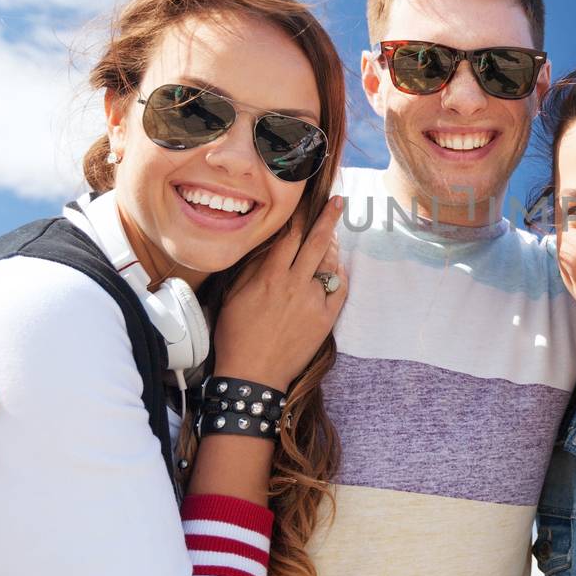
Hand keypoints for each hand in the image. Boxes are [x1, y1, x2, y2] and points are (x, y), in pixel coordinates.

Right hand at [213, 197, 348, 386]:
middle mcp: (295, 285)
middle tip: (338, 201)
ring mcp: (313, 302)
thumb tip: (269, 245)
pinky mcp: (326, 320)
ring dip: (332, 248)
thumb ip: (254, 268)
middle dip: (328, 218)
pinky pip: (339, 289)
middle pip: (317, 243)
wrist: (253, 374)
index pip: (290, 235)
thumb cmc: (236, 335)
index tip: (307, 200)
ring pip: (330, 265)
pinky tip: (336, 269)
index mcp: (270, 276)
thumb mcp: (235, 296)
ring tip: (332, 238)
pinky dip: (339, 276)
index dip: (300, 215)